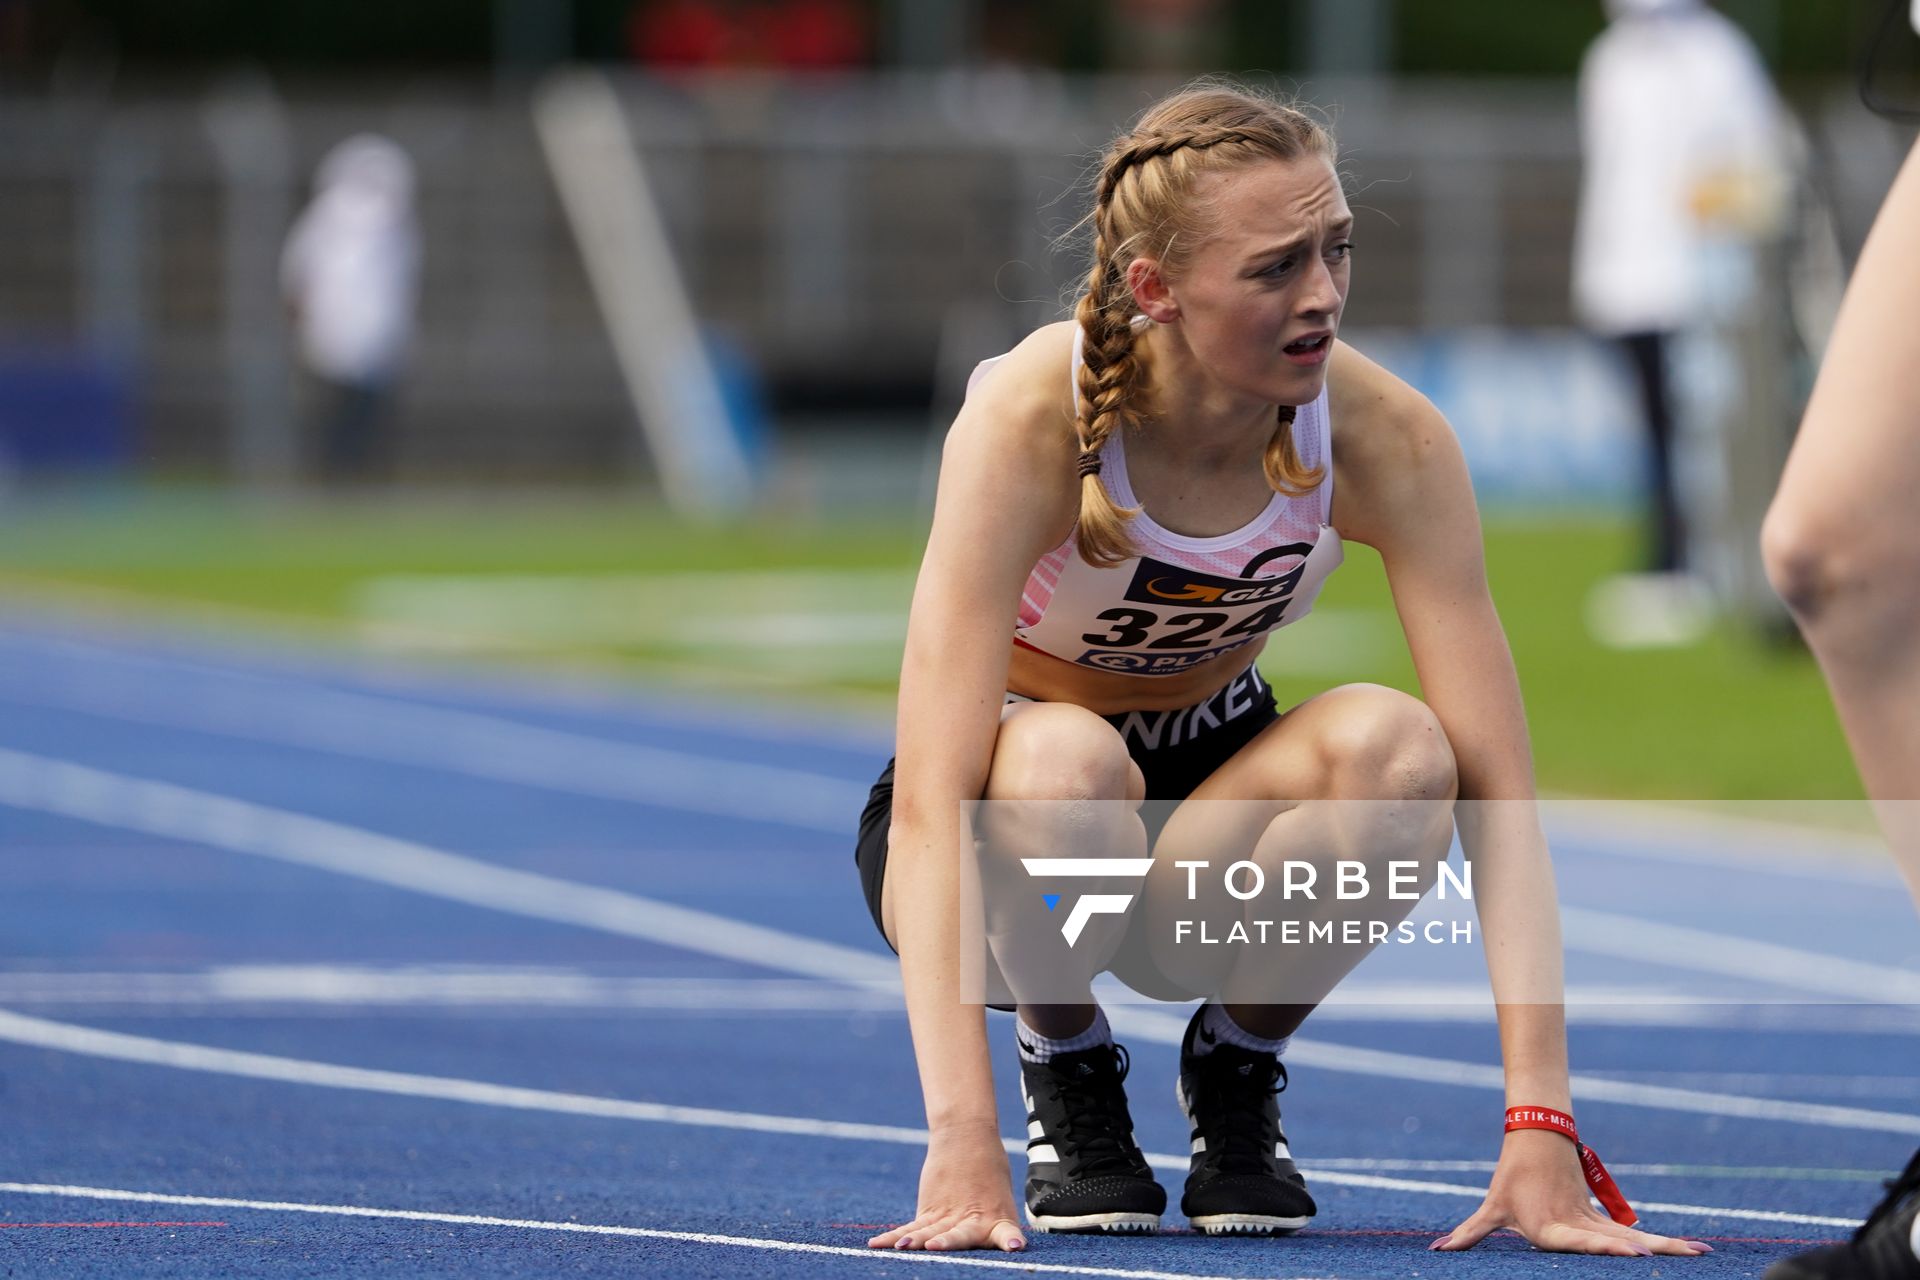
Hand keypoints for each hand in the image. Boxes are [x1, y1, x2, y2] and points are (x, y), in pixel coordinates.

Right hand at [868, 1118, 1025, 1252]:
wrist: (966, 1137)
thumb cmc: (989, 1172)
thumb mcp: (1002, 1201)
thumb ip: (997, 1227)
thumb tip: (1007, 1247)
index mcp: (999, 1219)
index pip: (1007, 1233)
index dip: (1010, 1240)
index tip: (1015, 1246)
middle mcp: (972, 1221)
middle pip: (960, 1236)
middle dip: (949, 1242)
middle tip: (937, 1245)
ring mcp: (947, 1216)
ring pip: (928, 1232)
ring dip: (916, 1241)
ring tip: (904, 1246)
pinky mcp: (928, 1211)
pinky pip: (909, 1229)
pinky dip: (892, 1238)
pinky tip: (876, 1245)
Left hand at [1430, 1129, 1711, 1255]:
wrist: (1536, 1139)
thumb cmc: (1511, 1177)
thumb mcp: (1492, 1206)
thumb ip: (1469, 1232)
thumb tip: (1438, 1250)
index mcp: (1551, 1226)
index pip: (1580, 1240)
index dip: (1605, 1245)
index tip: (1633, 1250)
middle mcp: (1579, 1225)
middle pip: (1620, 1241)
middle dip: (1653, 1249)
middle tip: (1687, 1254)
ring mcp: (1595, 1221)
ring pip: (1636, 1235)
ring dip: (1669, 1245)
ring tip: (1703, 1253)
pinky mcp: (1602, 1219)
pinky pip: (1634, 1233)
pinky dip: (1663, 1242)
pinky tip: (1693, 1250)